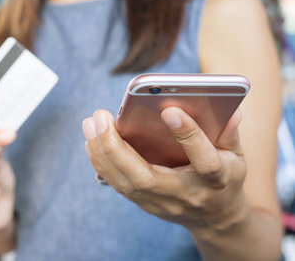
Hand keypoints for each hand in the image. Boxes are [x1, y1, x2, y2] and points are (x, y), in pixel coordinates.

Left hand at [82, 108, 249, 238]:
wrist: (214, 218)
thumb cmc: (225, 179)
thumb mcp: (238, 157)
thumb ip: (231, 134)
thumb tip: (229, 109)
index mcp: (216, 181)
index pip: (204, 162)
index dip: (189, 136)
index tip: (168, 110)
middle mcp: (185, 195)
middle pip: (146, 178)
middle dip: (117, 148)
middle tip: (99, 117)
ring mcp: (161, 203)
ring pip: (125, 183)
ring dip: (102, 152)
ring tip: (90, 124)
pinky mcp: (145, 204)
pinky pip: (118, 185)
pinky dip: (101, 162)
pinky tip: (91, 141)